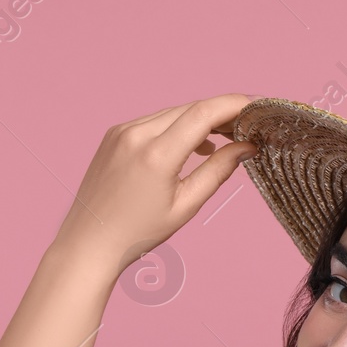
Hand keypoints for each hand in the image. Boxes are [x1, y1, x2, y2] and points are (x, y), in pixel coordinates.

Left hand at [50, 93, 257, 272]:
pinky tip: (192, 146)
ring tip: (222, 139)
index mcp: (156, 155)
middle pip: (190, 108)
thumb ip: (218, 172)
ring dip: (199, 120)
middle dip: (221, 113)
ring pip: (172, 113)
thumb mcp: (185, 206)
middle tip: (246, 126)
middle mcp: (136, 135)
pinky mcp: (114, 134)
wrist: (90, 241)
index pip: (203, 113)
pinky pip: (154, 121)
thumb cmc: (138, 232)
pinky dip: (177, 127)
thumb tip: (247, 148)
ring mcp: (122, 131)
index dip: (233, 105)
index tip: (256, 107)